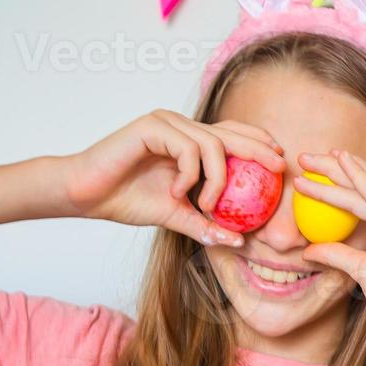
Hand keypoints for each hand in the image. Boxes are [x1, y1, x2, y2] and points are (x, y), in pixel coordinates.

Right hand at [62, 109, 284, 243]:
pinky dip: (191, 174)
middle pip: (231, 132)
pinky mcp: (152, 126)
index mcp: (188, 141)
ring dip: (217, 179)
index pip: (232, 135)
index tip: (280, 163)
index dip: (259, 144)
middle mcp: (181, 127)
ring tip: (207, 204)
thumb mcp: (176, 216)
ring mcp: (167, 123)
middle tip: (278, 169)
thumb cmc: (126, 200)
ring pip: (213, 144)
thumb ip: (206, 224)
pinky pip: (189, 148)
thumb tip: (238, 241)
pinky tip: (178, 192)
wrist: (85, 195)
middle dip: (260, 149)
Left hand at [293, 149, 365, 346]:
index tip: (322, 165)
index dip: (348, 176)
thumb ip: (338, 254)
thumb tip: (309, 250)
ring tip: (307, 161)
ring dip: (335, 173)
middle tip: (307, 155)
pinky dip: (356, 179)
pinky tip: (338, 164)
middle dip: (336, 167)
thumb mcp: (361, 270)